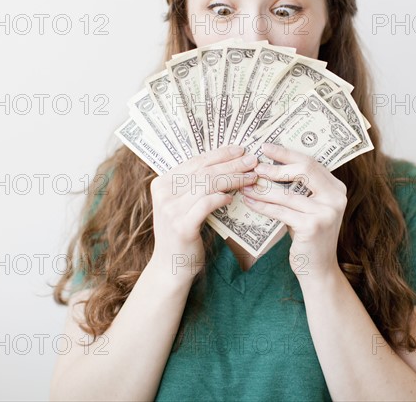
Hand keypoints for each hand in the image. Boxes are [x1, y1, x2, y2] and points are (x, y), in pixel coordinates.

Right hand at [149, 145, 257, 284]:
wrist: (171, 266)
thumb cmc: (183, 232)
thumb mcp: (184, 204)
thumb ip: (196, 185)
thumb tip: (227, 163)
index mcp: (162, 182)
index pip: (196, 161)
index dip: (220, 154)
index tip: (240, 149)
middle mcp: (163, 193)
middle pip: (204, 171)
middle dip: (231, 164)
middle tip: (252, 160)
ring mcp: (170, 210)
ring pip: (207, 185)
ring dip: (233, 179)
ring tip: (251, 177)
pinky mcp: (181, 226)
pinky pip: (206, 205)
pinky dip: (221, 198)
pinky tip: (232, 197)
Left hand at [239, 142, 346, 282]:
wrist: (318, 269)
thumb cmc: (308, 235)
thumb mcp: (308, 207)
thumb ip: (298, 188)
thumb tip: (267, 165)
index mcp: (336, 187)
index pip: (310, 162)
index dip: (286, 153)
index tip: (266, 147)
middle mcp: (336, 196)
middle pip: (303, 170)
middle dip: (275, 167)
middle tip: (254, 167)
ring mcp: (326, 211)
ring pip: (287, 193)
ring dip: (262, 188)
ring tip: (245, 184)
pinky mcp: (313, 225)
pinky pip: (281, 211)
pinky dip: (262, 206)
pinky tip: (249, 201)